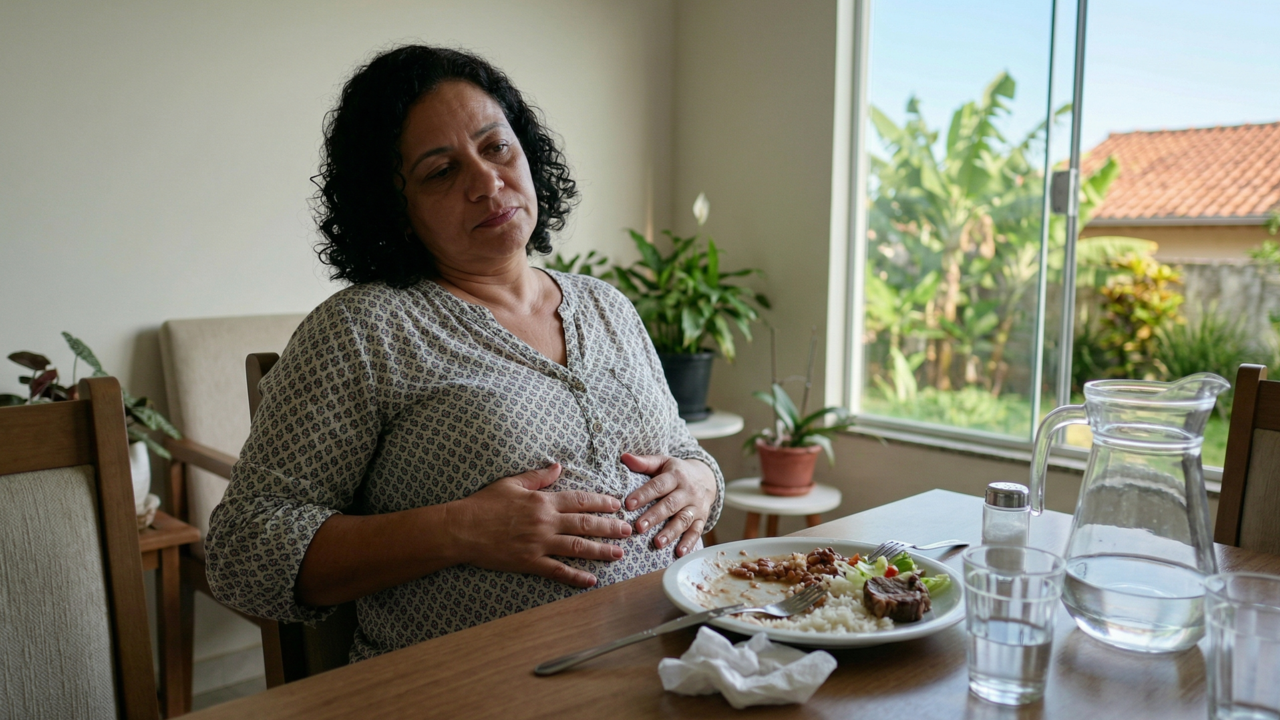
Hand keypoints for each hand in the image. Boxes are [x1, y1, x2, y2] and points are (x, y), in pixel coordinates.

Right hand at [449, 463, 631, 588]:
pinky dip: (575, 577)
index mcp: (543, 501)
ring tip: (619, 554)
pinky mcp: (529, 562)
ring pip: (578, 548)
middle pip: (586, 524)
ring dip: (601, 551)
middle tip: (628, 531)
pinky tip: (591, 580)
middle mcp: (546, 522)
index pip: (580, 500)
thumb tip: (559, 466)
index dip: (602, 502)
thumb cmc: (484, 504)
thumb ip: (538, 476)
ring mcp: (539, 544)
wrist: (461, 529)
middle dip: (610, 527)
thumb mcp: (512, 483)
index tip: (617, 504)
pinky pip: (557, 571)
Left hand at [620, 453, 716, 557]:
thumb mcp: (662, 462)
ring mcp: (696, 506)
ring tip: (657, 543)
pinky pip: (696, 531)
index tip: (629, 504)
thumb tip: (624, 457)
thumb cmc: (676, 471)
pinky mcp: (702, 518)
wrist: (706, 477)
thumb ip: (644, 462)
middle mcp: (687, 491)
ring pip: (683, 519)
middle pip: (670, 504)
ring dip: (671, 532)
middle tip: (639, 527)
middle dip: (655, 516)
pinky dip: (689, 543)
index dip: (644, 494)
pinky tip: (679, 553)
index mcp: (675, 475)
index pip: (658, 485)